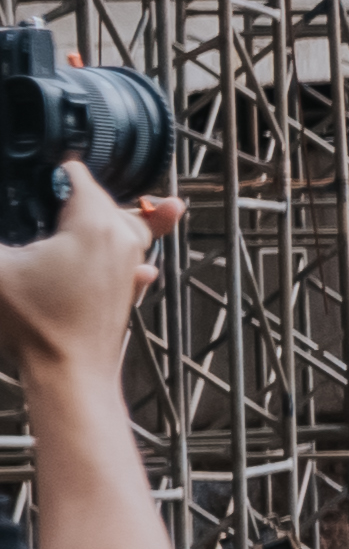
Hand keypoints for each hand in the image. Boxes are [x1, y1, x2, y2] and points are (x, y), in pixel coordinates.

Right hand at [0, 163, 173, 381]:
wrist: (71, 375)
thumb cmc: (37, 325)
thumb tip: (5, 246)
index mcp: (94, 224)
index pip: (77, 177)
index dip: (54, 173)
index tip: (40, 177)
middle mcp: (122, 239)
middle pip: (105, 200)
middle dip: (81, 194)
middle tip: (56, 194)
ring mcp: (131, 265)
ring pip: (129, 226)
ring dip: (115, 215)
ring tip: (123, 206)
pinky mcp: (130, 290)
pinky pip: (136, 258)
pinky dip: (131, 249)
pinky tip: (131, 257)